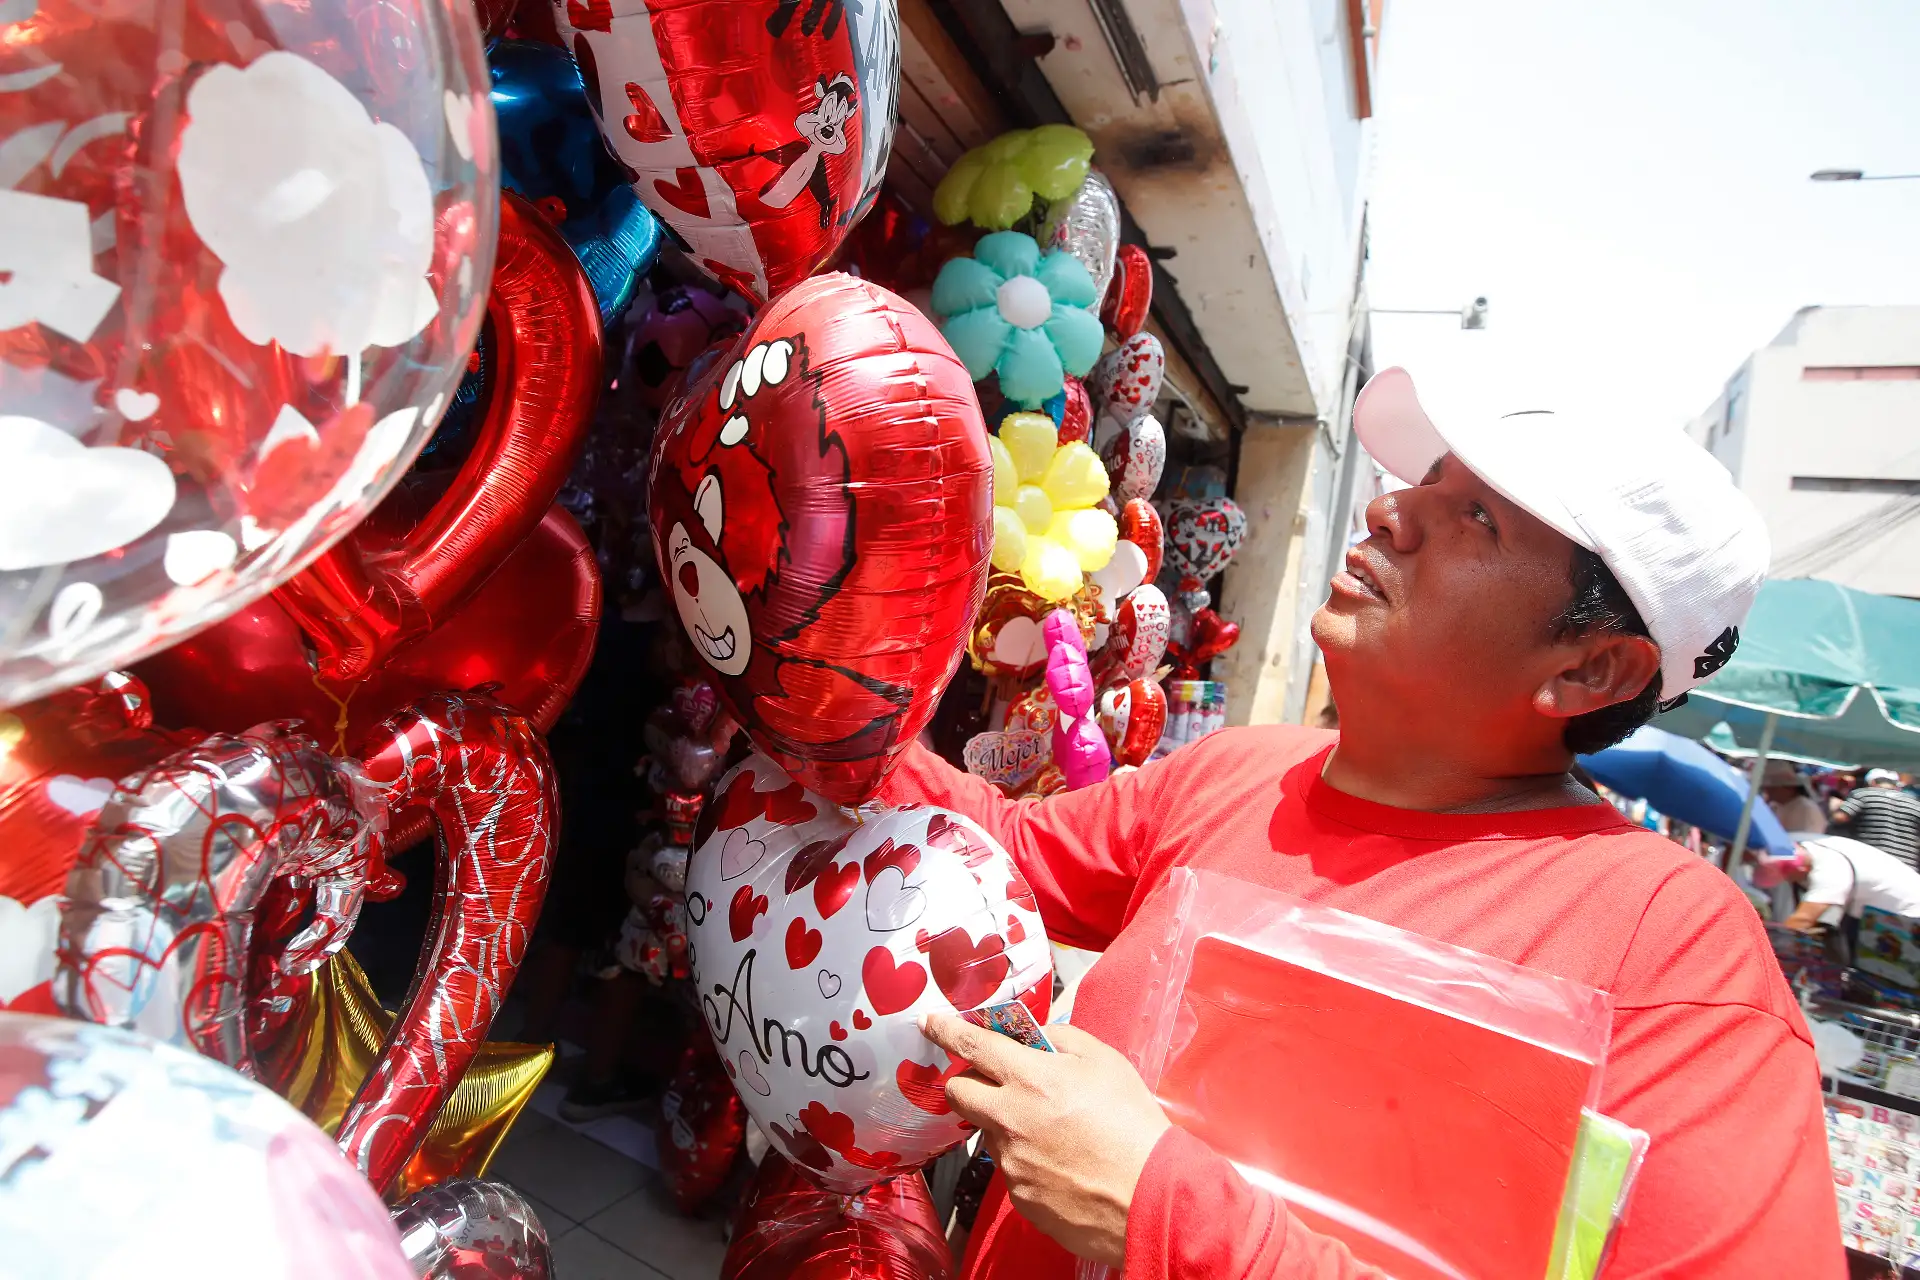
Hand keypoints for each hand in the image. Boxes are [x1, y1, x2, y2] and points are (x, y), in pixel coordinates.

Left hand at [920, 1012, 1170, 1268]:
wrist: (1150, 1196)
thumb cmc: (1132, 1125)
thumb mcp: (1106, 1062)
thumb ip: (1064, 1040)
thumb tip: (1040, 1038)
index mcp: (1029, 1078)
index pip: (972, 1045)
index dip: (946, 1030)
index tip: (931, 1024)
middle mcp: (1009, 1119)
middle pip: (959, 1093)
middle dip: (967, 1082)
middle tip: (996, 1082)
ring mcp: (1010, 1162)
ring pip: (988, 1132)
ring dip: (1005, 1124)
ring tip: (1053, 1132)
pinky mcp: (1018, 1196)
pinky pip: (1011, 1168)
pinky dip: (1027, 1160)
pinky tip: (1061, 1163)